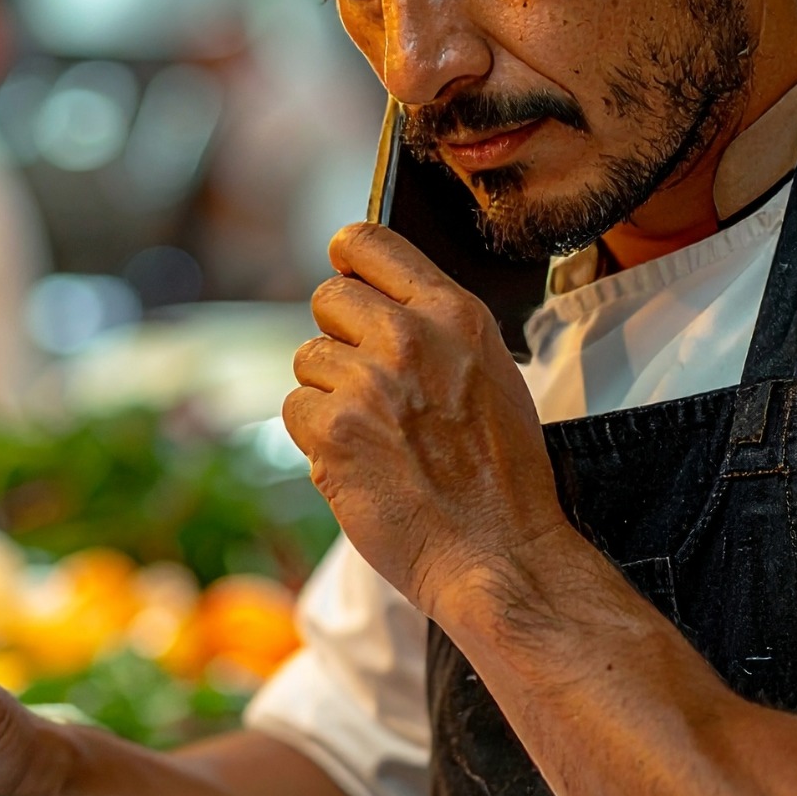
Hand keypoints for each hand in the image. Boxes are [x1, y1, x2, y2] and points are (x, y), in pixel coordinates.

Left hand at [283, 223, 568, 617]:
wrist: (498, 553)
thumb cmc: (501, 476)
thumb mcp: (492, 373)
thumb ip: (435, 329)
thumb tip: (373, 301)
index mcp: (454, 314)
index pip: (370, 242)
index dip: (346, 256)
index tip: (342, 268)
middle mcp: (409, 338)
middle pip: (329, 299)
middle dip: (340, 338)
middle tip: (371, 386)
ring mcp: (367, 383)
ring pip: (308, 360)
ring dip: (329, 394)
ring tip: (378, 435)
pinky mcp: (332, 431)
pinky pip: (295, 410)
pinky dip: (317, 439)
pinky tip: (360, 462)